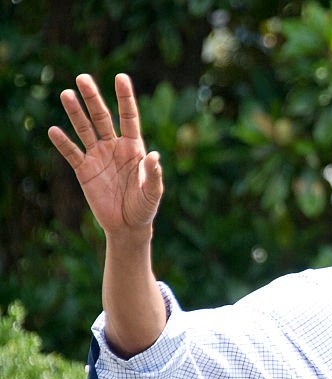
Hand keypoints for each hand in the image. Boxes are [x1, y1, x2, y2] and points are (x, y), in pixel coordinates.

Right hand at [48, 73, 162, 239]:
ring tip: (66, 94)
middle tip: (82, 78)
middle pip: (102, 117)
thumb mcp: (153, 192)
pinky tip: (54, 130)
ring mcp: (98, 157)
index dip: (125, 98)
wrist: (127, 225)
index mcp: (134, 148)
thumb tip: (154, 156)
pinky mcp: (84, 170)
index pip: (129, 117)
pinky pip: (71, 153)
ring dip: (75, 113)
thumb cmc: (144, 207)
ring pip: (84, 130)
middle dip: (93, 98)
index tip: (120, 77)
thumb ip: (153, 174)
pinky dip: (63, 143)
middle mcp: (114, 147)